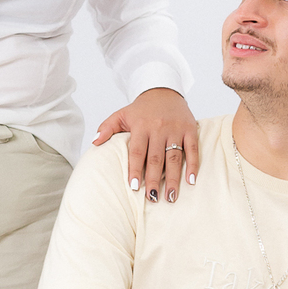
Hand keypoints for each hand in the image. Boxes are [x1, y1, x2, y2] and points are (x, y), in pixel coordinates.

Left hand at [93, 87, 199, 202]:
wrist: (164, 90)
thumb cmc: (141, 109)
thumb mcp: (121, 114)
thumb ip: (107, 128)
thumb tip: (94, 142)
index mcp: (141, 126)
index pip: (137, 151)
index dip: (135, 169)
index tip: (134, 186)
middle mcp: (159, 128)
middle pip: (156, 158)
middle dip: (154, 179)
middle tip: (152, 198)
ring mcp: (175, 129)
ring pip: (174, 157)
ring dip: (173, 178)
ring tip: (170, 197)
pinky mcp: (190, 129)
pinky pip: (193, 149)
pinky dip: (193, 165)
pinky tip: (191, 181)